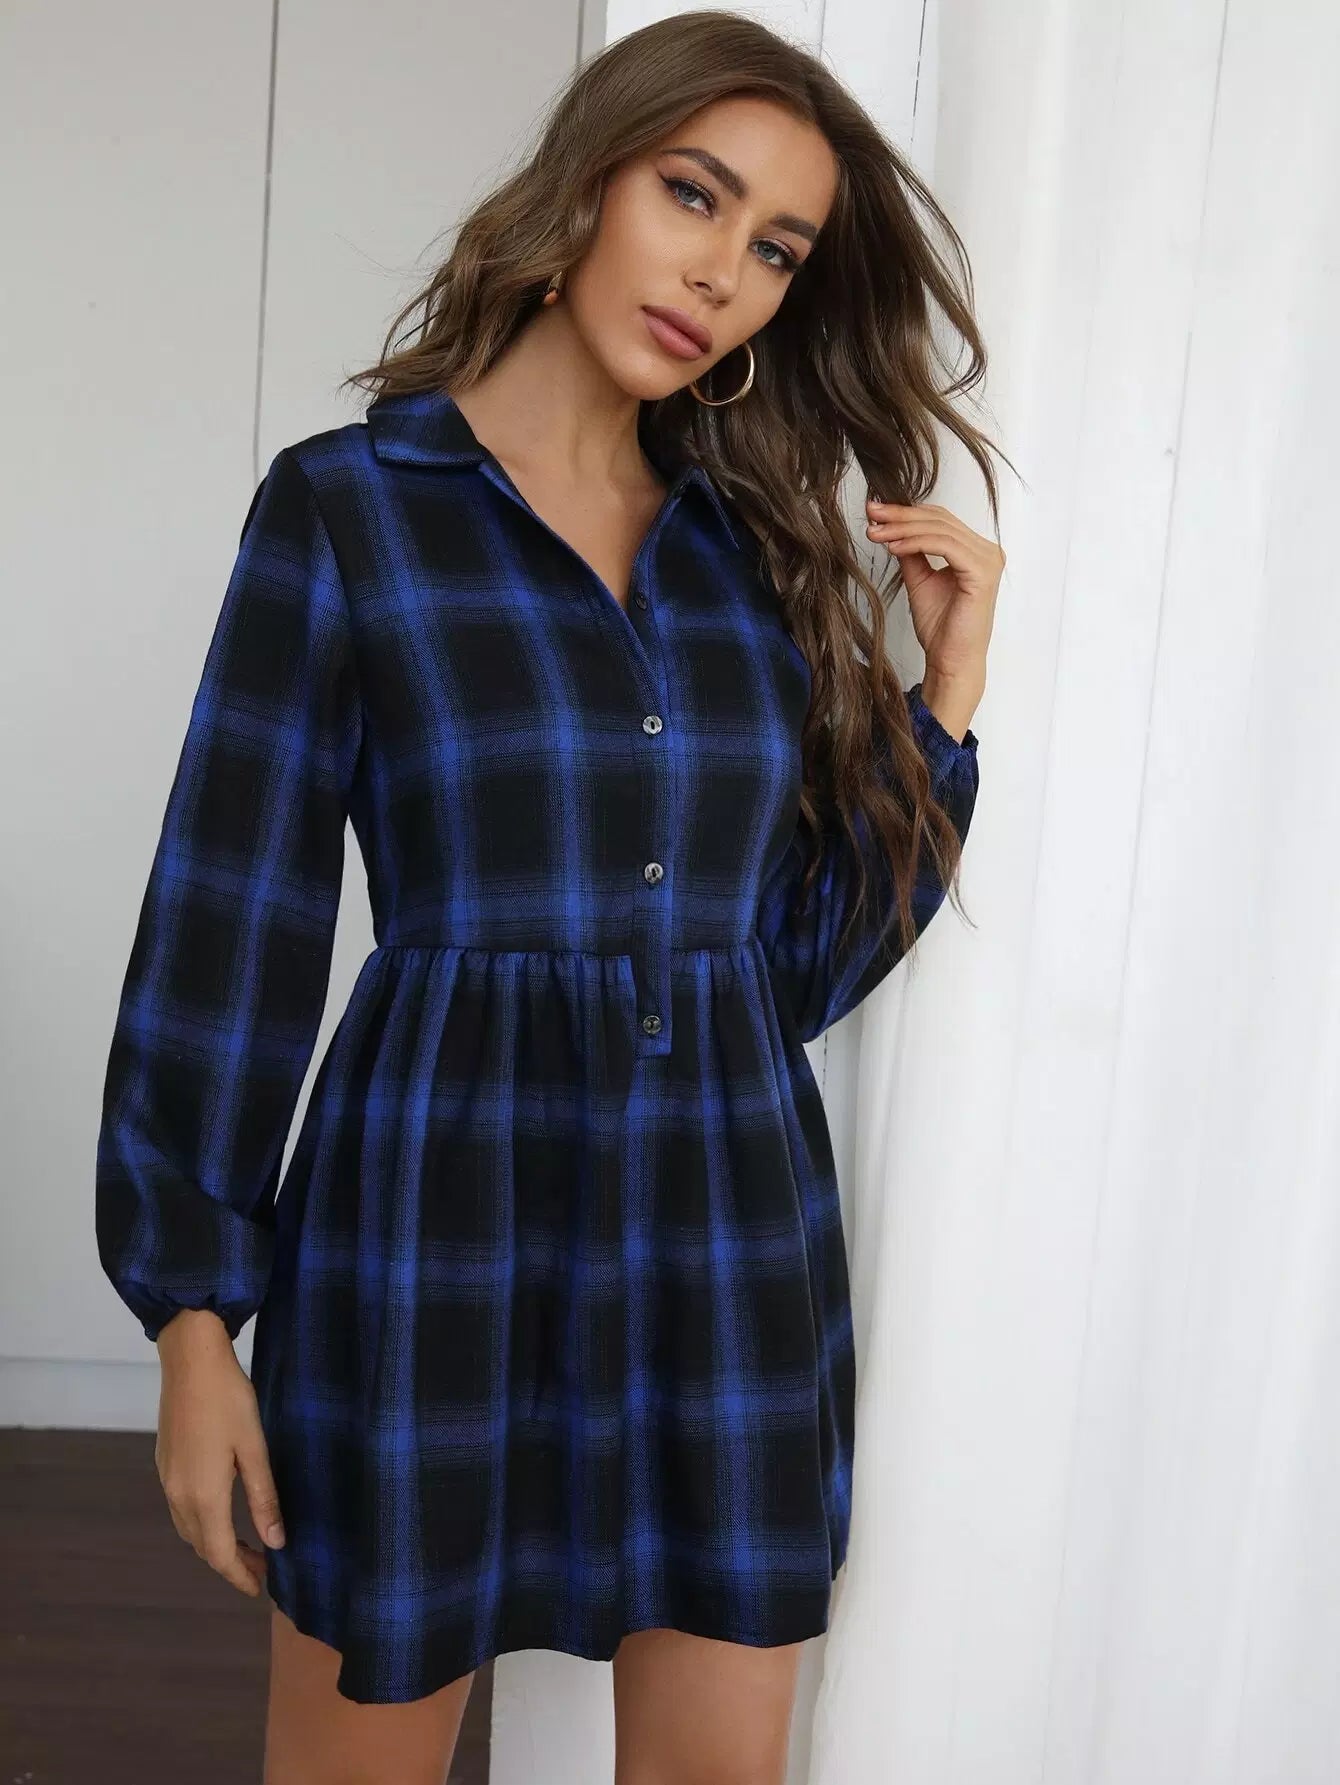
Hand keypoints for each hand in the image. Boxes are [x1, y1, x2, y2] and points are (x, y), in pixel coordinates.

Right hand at [154, 1309, 285, 1597]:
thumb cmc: (228, 1400)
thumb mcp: (254, 1448)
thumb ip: (263, 1497)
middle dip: (230, 1563)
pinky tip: (222, 1515)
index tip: (261, 1589)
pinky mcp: (165, 1463)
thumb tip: (276, 1541)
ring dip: (215, 1545)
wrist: (189, 1360)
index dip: (238, 1576)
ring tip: (246, 1547)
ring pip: (189, 1529)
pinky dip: (203, 1524)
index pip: (218, 1554)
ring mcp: (167, 1479)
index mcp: (203, 1495)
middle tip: (262, 1569)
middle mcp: (178, 1495)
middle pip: (202, 1546)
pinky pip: (181, 1509)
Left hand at [865, 496, 1000, 688]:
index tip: (875, 513)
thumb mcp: (920, 580)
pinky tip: (893, 547)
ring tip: (876, 533)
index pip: (940, 520)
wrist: (950, 660)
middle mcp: (987, 552)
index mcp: (976, 552)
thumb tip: (891, 528)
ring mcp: (987, 560)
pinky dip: (916, 543)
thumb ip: (912, 553)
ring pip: (940, 529)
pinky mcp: (982, 572)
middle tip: (871, 514)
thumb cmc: (940, 628)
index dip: (907, 513)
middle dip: (900, 515)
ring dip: (903, 528)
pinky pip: (944, 546)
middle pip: (939, 519)